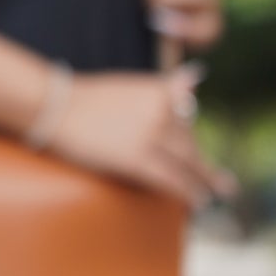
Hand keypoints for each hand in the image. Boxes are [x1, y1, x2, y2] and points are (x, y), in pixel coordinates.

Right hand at [47, 66, 236, 209]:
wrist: (55, 107)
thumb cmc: (86, 97)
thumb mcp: (131, 84)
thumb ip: (165, 87)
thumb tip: (198, 74)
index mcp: (160, 92)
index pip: (187, 120)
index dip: (194, 141)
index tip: (204, 156)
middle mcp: (161, 112)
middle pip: (189, 144)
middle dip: (203, 166)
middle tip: (220, 183)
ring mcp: (151, 136)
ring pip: (187, 164)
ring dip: (202, 182)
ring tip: (211, 195)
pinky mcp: (137, 159)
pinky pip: (171, 179)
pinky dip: (187, 192)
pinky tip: (197, 201)